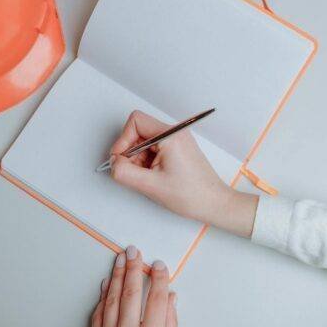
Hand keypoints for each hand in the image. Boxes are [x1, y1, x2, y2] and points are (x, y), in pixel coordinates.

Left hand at [90, 245, 176, 326]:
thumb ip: (169, 324)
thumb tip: (169, 299)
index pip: (156, 298)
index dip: (159, 278)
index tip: (159, 265)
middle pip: (131, 292)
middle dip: (134, 268)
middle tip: (134, 252)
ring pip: (111, 299)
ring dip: (116, 276)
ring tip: (120, 260)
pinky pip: (98, 314)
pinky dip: (102, 297)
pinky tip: (106, 284)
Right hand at [108, 110, 257, 236]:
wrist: (214, 204)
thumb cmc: (191, 195)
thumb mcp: (150, 185)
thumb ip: (124, 172)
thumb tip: (112, 163)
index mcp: (170, 135)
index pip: (135, 122)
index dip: (123, 140)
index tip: (121, 159)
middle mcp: (175, 133)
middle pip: (139, 131)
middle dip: (130, 152)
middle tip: (134, 172)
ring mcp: (177, 140)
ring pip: (145, 142)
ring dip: (139, 159)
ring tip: (148, 178)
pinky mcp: (178, 149)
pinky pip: (154, 149)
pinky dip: (148, 162)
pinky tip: (154, 177)